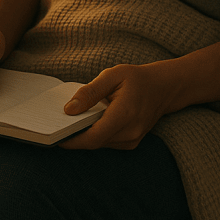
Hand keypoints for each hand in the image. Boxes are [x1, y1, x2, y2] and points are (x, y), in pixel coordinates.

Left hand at [59, 63, 182, 150]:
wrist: (164, 88)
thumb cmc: (137, 79)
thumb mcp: (112, 75)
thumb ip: (89, 92)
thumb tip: (69, 110)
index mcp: (125, 114)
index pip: (93, 137)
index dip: (71, 140)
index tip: (55, 135)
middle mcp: (130, 132)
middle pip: (93, 142)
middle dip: (75, 135)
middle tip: (58, 124)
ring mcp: (132, 140)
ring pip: (99, 143)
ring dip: (85, 135)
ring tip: (74, 120)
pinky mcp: (131, 143)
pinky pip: (106, 142)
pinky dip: (96, 134)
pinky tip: (90, 121)